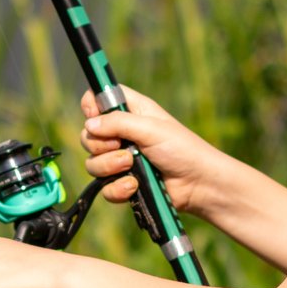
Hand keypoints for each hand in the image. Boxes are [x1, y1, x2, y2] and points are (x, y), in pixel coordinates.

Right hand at [78, 86, 220, 217]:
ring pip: (93, 163)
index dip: (91, 106)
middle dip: (100, 144)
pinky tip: (135, 186)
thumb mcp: (150, 128)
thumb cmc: (182, 149)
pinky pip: (105, 187)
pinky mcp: (124, 183)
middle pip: (88, 135)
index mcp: (131, 112)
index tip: (94, 115)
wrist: (198, 184)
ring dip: (110, 166)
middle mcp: (122, 134)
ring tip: (132, 166)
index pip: (98, 99)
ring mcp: (121, 160)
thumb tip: (89, 124)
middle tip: (121, 145)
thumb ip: (118, 122)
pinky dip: (117, 188)